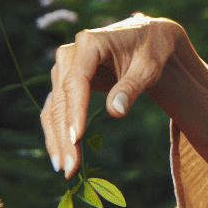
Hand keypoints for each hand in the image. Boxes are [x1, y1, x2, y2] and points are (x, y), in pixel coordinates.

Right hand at [40, 14, 207, 179]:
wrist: (149, 38)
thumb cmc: (152, 49)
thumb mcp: (149, 66)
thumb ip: (132, 87)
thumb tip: (115, 112)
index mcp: (90, 43)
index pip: (76, 81)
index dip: (75, 111)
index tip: (77, 138)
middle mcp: (70, 54)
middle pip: (61, 98)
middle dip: (64, 135)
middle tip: (69, 167)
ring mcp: (65, 69)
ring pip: (55, 107)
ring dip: (57, 139)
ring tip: (65, 168)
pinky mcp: (67, 83)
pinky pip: (58, 109)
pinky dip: (58, 132)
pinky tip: (62, 155)